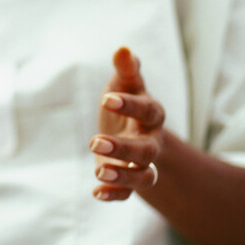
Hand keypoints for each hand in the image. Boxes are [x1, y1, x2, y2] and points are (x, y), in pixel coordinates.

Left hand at [90, 46, 164, 200]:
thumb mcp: (123, 84)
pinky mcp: (127, 180)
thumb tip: (123, 49)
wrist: (129, 130)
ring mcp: (140, 164)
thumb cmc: (124, 101)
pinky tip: (96, 192)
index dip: (130, 105)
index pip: (147, 110)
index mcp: (150, 115)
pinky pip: (128, 194)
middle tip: (94, 143)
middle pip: (146, 150)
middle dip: (123, 148)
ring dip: (123, 177)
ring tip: (99, 172)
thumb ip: (126, 70)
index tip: (106, 99)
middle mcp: (150, 141)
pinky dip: (114, 195)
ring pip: (144, 176)